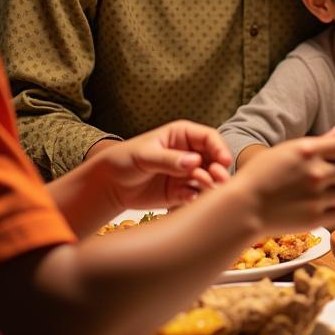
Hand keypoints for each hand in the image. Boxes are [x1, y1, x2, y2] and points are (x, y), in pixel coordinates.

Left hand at [96, 120, 232, 209]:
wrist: (110, 185)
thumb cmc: (125, 159)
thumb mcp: (145, 155)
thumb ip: (169, 159)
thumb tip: (194, 162)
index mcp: (183, 135)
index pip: (209, 138)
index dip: (219, 148)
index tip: (224, 160)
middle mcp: (189, 153)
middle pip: (214, 159)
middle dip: (220, 168)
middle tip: (220, 178)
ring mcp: (187, 173)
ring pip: (209, 178)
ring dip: (211, 184)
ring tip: (204, 188)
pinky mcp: (181, 192)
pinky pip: (196, 194)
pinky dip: (198, 197)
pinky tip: (191, 199)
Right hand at [233, 129, 334, 231]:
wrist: (243, 208)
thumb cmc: (259, 176)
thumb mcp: (285, 151)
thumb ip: (317, 142)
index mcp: (308, 150)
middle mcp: (317, 172)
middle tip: (322, 176)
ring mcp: (317, 196)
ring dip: (334, 192)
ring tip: (315, 193)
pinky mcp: (316, 218)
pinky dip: (328, 211)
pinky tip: (312, 207)